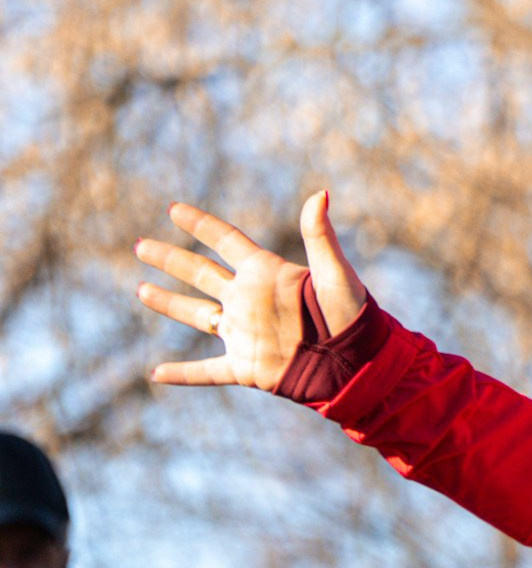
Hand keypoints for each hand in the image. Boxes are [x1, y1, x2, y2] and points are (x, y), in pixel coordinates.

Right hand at [135, 191, 367, 390]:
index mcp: (266, 273)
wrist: (355, 360)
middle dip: (170, 259)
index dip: (200, 225)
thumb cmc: (351, 313)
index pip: (226, 241)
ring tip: (140, 290)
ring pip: (196, 316)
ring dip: (168, 303)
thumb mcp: (334, 272)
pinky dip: (181, 374)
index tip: (173, 209)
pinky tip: (155, 373)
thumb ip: (320, 236)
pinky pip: (205, 372)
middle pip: (200, 273)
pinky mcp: (245, 367)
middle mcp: (248, 300)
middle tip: (140, 245)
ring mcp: (244, 333)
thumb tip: (320, 193)